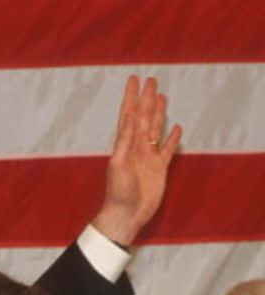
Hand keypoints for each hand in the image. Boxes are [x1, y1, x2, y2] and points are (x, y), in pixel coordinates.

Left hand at [91, 75, 182, 246]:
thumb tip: (131, 120)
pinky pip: (167, 149)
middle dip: (146, 99)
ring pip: (155, 129)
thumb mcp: (119, 165)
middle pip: (143, 117)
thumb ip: (125, 143)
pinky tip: (177, 128)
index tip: (133, 80)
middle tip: (150, 80)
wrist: (126, 214)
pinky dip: (172, 138)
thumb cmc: (118, 192)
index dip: (131, 97)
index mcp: (124, 144)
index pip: (128, 115)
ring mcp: (148, 157)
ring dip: (158, 113)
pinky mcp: (159, 168)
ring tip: (162, 96)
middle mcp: (136, 147)